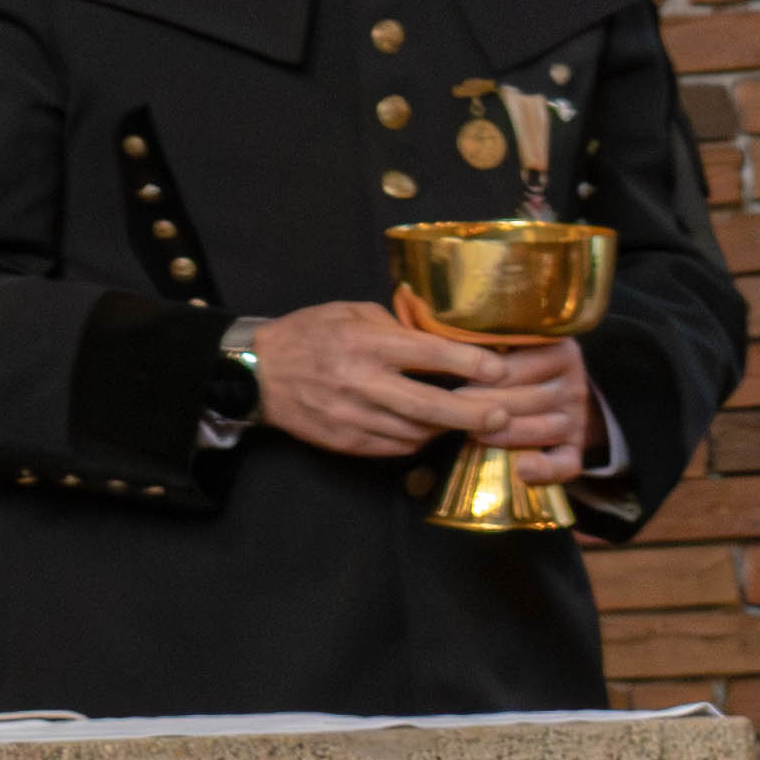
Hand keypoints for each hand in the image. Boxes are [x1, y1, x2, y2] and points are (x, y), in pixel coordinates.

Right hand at [239, 304, 593, 480]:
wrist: (255, 374)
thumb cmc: (309, 334)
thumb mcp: (351, 312)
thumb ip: (396, 325)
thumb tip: (441, 336)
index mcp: (366, 344)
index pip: (427, 354)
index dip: (468, 362)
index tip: (498, 368)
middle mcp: (362, 383)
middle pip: (430, 405)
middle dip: (472, 413)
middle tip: (503, 415)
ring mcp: (354, 417)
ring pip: (416, 431)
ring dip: (448, 429)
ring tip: (475, 423)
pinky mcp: (347, 442)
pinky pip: (395, 447)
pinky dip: (418, 440)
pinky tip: (431, 430)